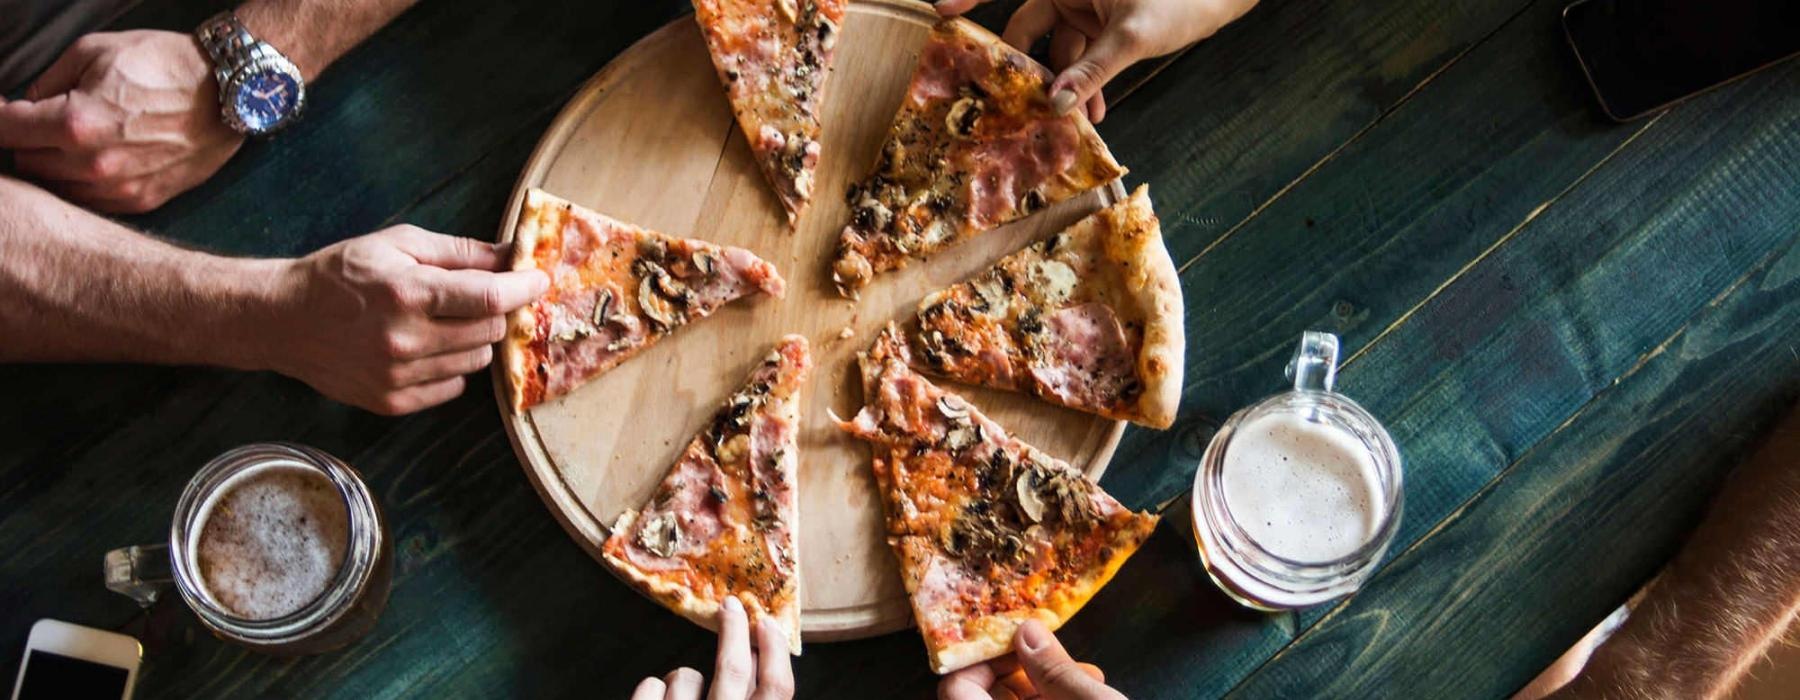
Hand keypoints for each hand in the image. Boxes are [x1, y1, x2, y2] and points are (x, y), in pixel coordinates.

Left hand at [0, 31, 241, 212]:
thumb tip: (27, 106)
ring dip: (54, 166)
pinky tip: (98, 161)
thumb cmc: (164, 65)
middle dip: (27, 141)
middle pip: (24, 163)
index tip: (4, 112)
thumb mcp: (94, 51)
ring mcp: (118, 188)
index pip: (4, 130)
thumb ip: (48, 81)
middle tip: (44, 124)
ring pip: (54, 188)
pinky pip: (90, 202)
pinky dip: (84, 184)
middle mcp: (92, 164)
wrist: (229, 92)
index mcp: (74, 122)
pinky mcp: (141, 201)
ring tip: (74, 144)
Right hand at [259, 226, 547, 415]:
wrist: (283, 319)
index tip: (538, 281)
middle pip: (490, 331)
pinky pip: (453, 387)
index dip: (523, 288)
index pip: (490, 297)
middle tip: (477, 297)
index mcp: (408, 294)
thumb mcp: (397, 244)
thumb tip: (510, 255)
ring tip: (442, 321)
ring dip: (473, 340)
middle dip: (494, 310)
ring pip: (476, 362)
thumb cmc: (341, 274)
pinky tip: (426, 347)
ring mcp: (399, 376)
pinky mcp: (392, 402)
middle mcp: (406, 340)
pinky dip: (451, 366)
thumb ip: (459, 252)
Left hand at [632, 597, 794, 699]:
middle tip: (730, 605)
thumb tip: (755, 662)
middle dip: (734, 633)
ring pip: (687, 677)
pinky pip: (651, 686)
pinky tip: (654, 699)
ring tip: (679, 695)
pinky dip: (652, 690)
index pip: (777, 688)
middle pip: (733, 670)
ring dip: (684, 679)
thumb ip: (753, 699)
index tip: (768, 623)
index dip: (775, 652)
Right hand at [935, 0, 1258, 122]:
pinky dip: (1083, 84)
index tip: (941, 10)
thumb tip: (1057, 105)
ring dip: (1061, 86)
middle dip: (1024, 66)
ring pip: (1056, 50)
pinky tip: (1092, 113)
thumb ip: (1093, 71)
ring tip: (1065, 120)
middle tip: (1010, 99)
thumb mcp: (1134, 37)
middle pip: (1028, 26)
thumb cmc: (1183, 0)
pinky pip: (1080, 58)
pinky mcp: (1102, 25)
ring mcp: (1086, 7)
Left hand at [939, 620, 1122, 699]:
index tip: (1018, 639)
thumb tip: (1027, 630)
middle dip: (1029, 668)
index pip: (956, 686)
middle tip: (1065, 655)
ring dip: (1050, 684)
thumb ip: (1057, 670)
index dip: (983, 657)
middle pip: (986, 693)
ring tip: (1090, 677)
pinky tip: (1090, 692)